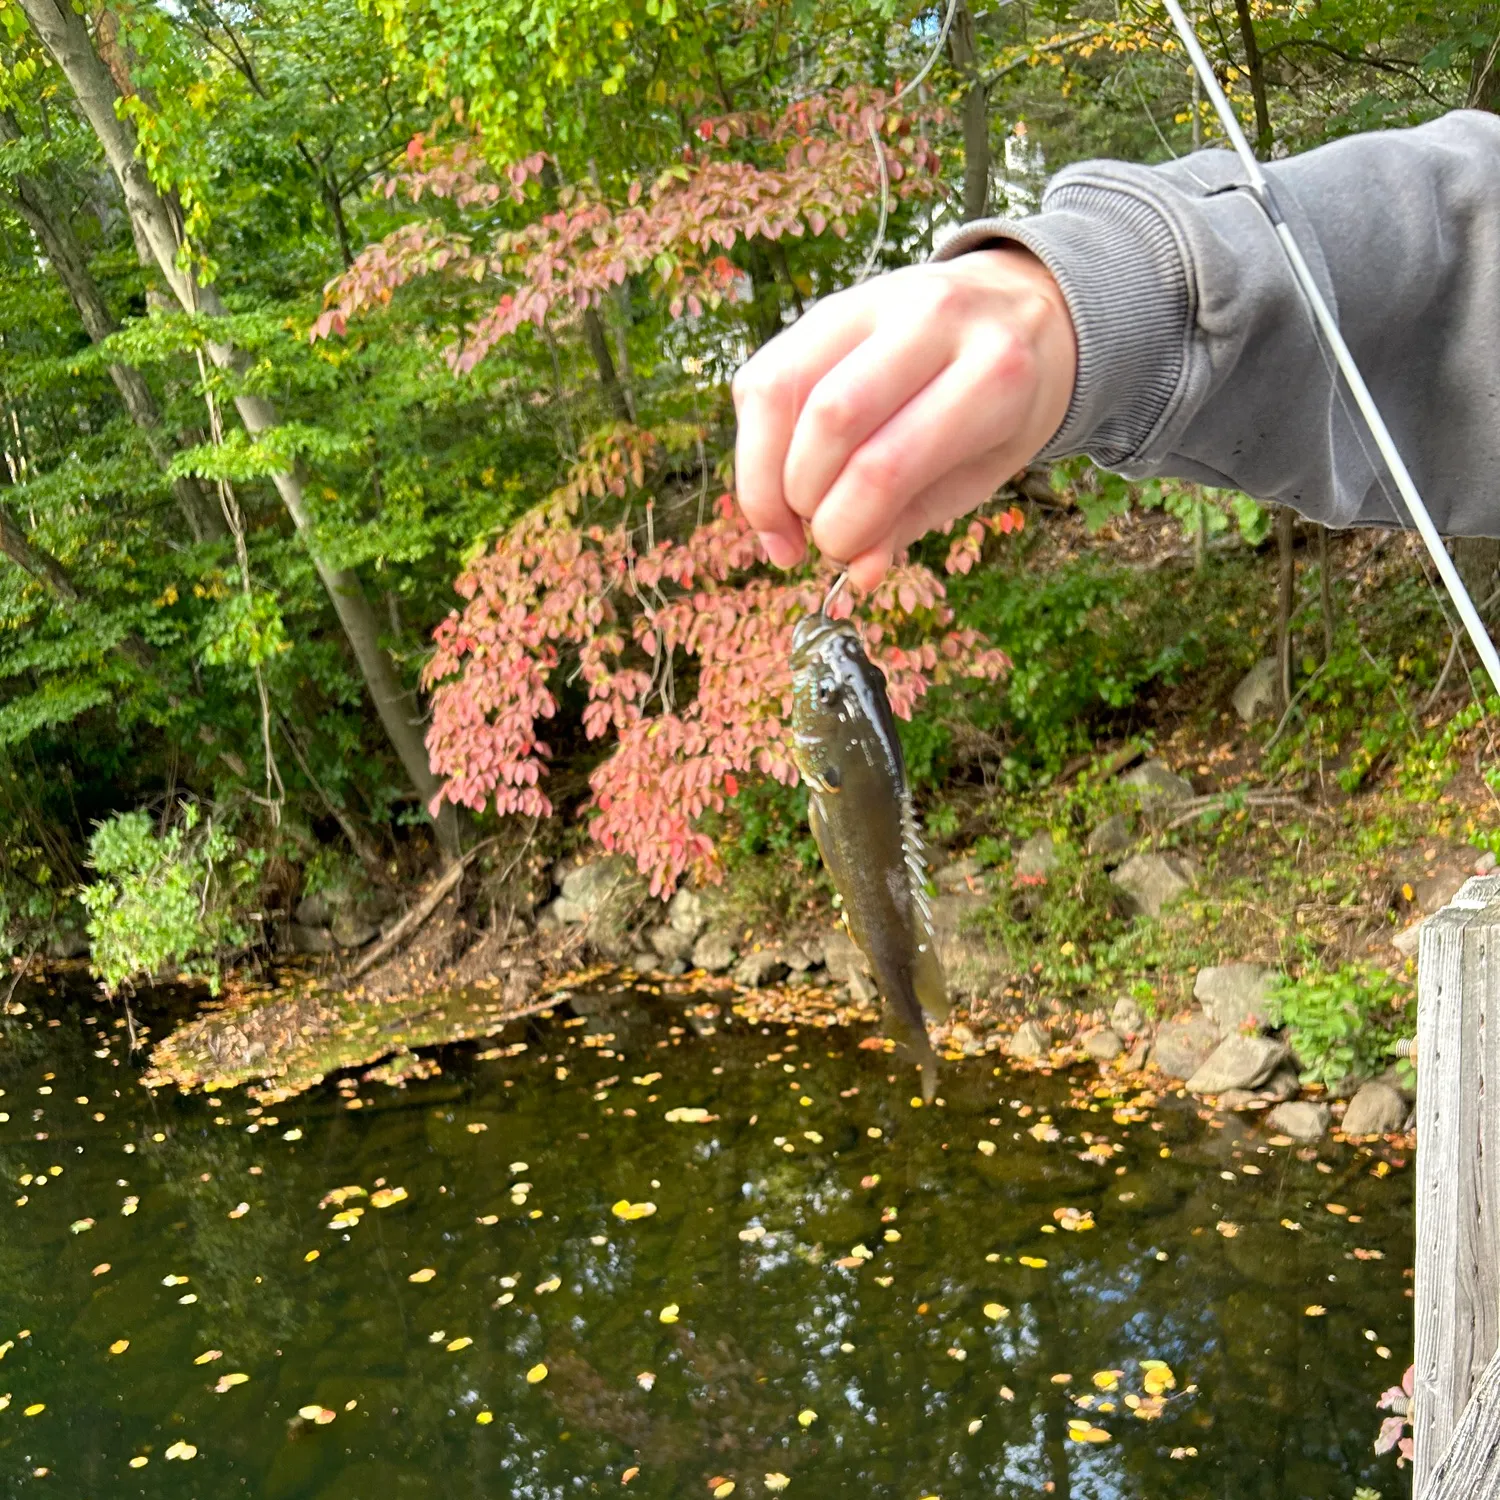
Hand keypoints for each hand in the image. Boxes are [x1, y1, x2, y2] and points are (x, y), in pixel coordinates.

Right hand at [732, 246, 1076, 590]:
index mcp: (993, 373)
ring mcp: (872, 301)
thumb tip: (856, 574)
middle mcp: (932, 320)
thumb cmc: (999, 409)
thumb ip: (912, 519)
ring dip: (762, 474)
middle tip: (811, 537)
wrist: (1018, 310)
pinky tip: (776, 477)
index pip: (887, 465)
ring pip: (777, 389)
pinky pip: (763, 376)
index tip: (840, 555)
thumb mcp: (979, 473)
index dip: (845, 527)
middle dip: (802, 498)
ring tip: (779, 521)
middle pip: (829, 419)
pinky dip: (756, 442)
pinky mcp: (827, 306)